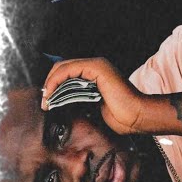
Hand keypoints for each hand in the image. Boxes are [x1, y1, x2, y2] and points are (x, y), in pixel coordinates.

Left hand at [42, 57, 158, 135]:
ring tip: (46, 101)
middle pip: (62, 68)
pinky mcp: (96, 68)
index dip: (54, 85)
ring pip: (63, 68)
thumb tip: (60, 103)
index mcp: (95, 73)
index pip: (67, 73)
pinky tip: (52, 94)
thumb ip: (79, 100)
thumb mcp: (93, 107)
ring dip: (50, 84)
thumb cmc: (121, 117)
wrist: (136, 116)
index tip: (47, 102)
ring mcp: (96, 65)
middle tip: (45, 102)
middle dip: (49, 84)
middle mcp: (95, 66)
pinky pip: (68, 70)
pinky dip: (56, 81)